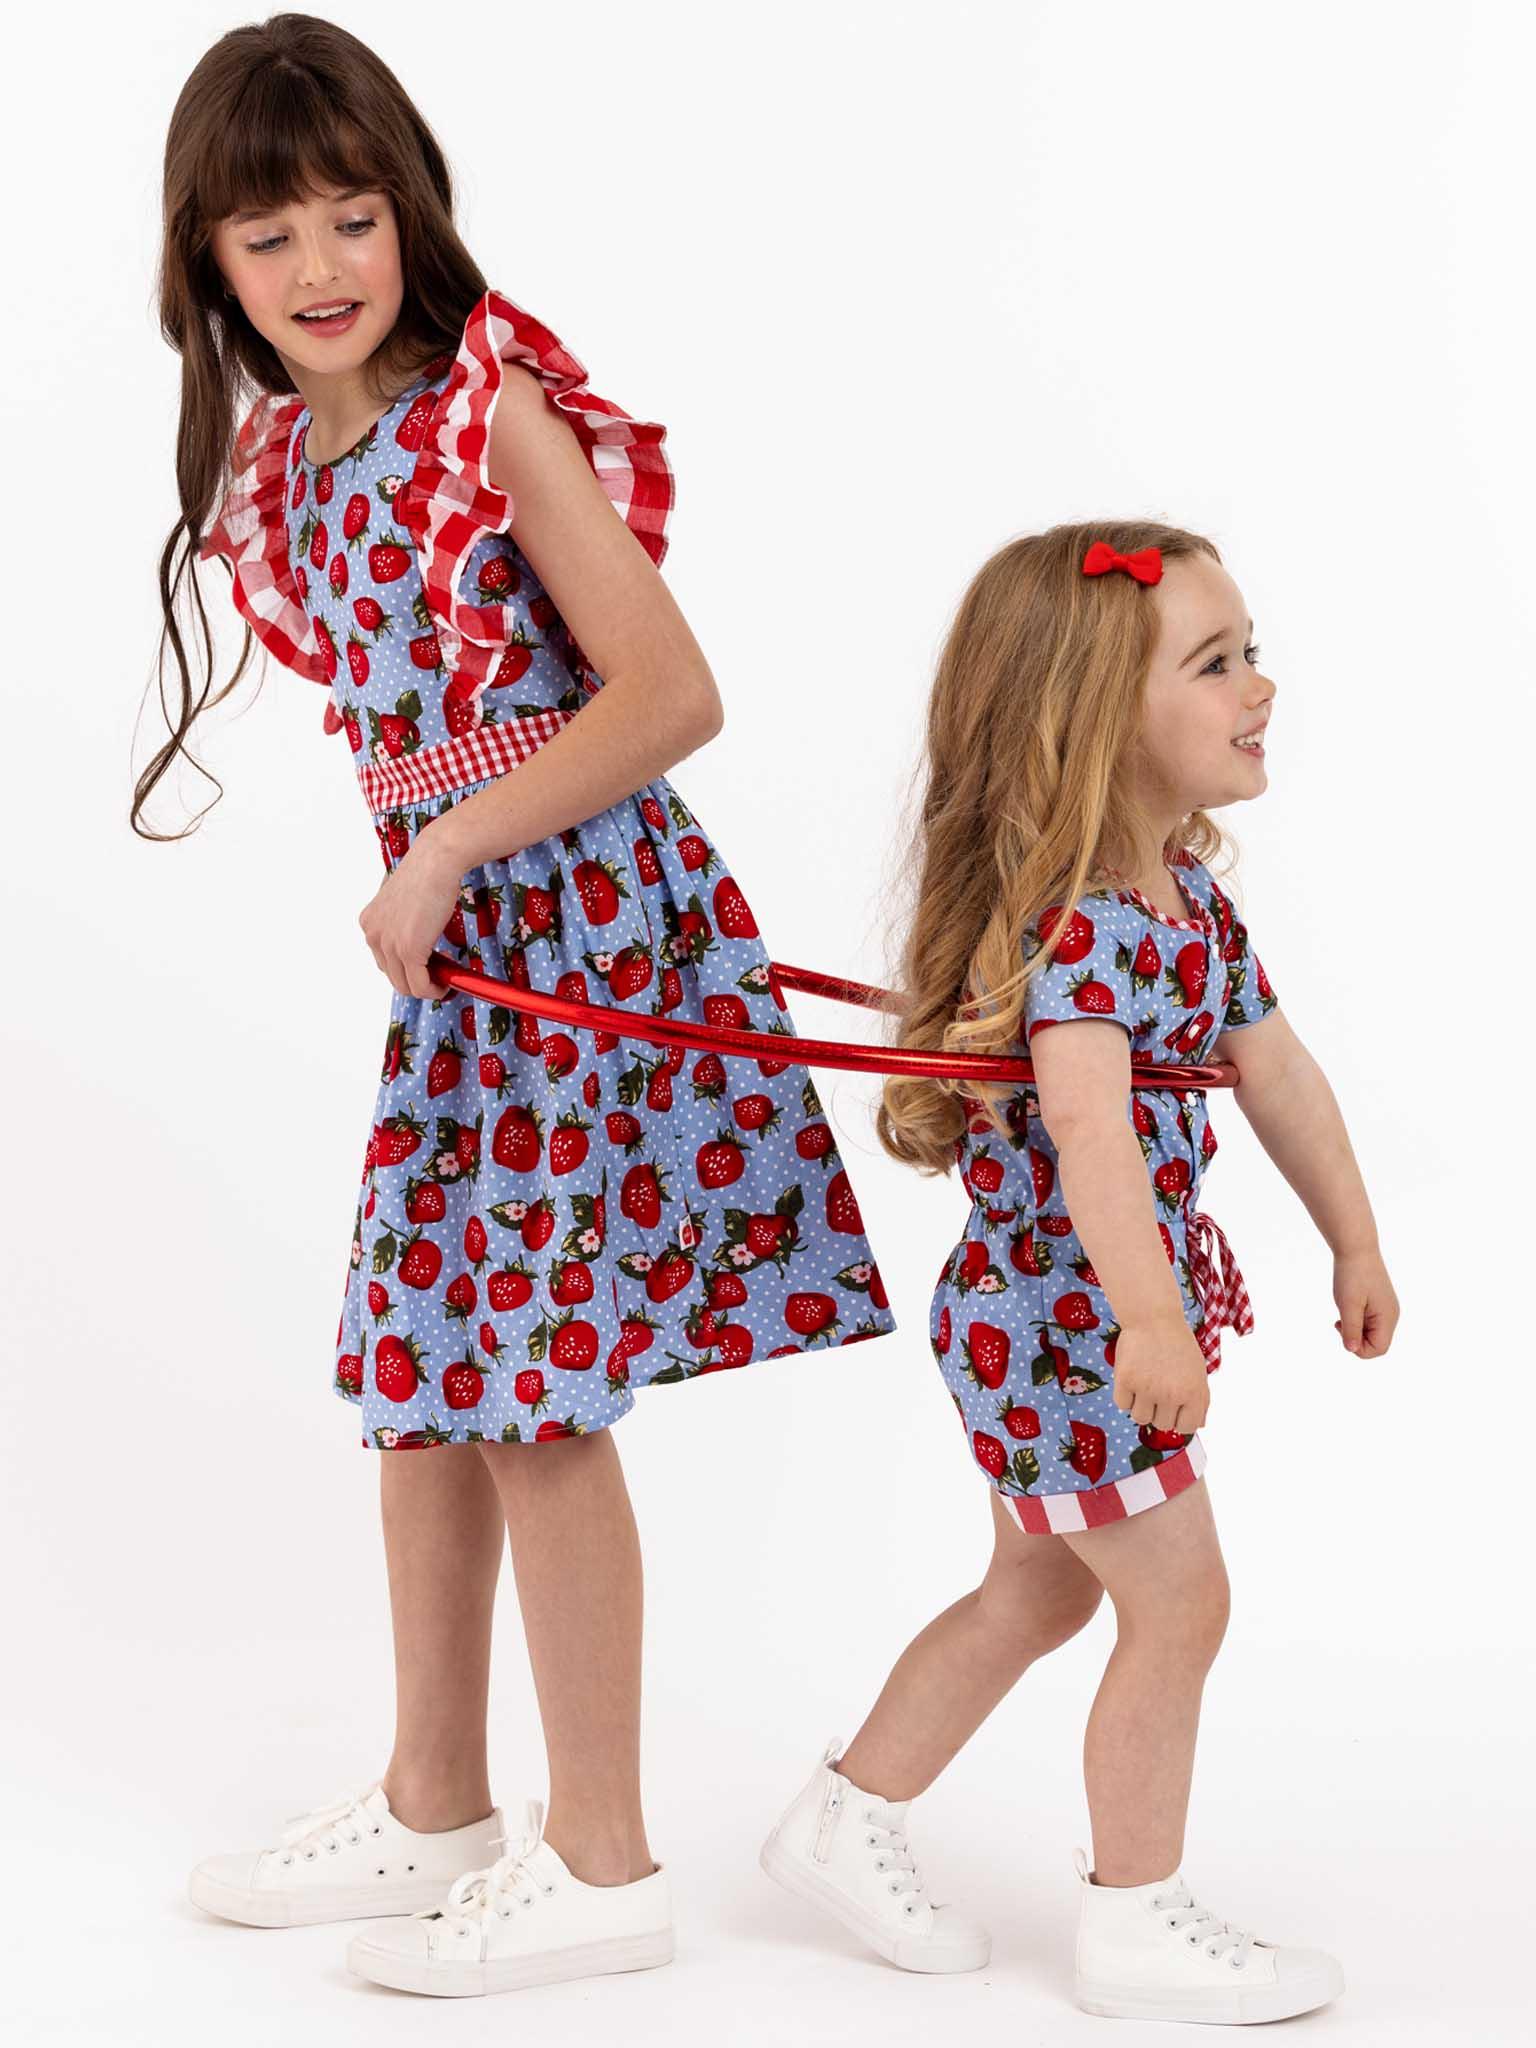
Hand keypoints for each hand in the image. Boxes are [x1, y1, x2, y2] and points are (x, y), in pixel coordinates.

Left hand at [358, 828, 465, 1001]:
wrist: (436, 861)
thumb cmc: (427, 872)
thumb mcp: (405, 901)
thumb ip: (403, 923)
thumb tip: (419, 939)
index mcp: (370, 923)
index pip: (384, 961)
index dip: (409, 967)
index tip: (429, 964)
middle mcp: (373, 935)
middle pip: (393, 977)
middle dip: (419, 979)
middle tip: (441, 974)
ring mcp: (388, 945)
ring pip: (406, 986)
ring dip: (428, 988)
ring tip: (446, 978)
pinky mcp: (408, 951)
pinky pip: (419, 986)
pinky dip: (435, 990)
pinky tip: (447, 982)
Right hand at [1111, 1314, 1210, 1434]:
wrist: (1153, 1317)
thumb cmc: (1178, 1344)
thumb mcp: (1198, 1371)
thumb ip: (1200, 1400)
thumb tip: (1197, 1425)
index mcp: (1194, 1393)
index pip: (1186, 1428)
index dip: (1179, 1418)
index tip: (1174, 1406)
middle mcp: (1171, 1394)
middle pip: (1162, 1425)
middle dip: (1159, 1411)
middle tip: (1158, 1389)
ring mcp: (1147, 1388)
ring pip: (1140, 1418)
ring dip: (1141, 1406)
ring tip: (1144, 1386)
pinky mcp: (1125, 1380)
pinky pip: (1122, 1404)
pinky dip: (1125, 1396)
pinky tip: (1132, 1379)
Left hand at [1332, 1245, 1398, 1358]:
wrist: (1356, 1248)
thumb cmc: (1352, 1275)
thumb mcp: (1348, 1304)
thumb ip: (1351, 1328)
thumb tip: (1352, 1349)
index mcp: (1388, 1317)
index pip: (1379, 1349)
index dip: (1359, 1349)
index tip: (1342, 1328)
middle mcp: (1391, 1315)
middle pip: (1375, 1343)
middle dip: (1356, 1338)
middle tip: (1340, 1321)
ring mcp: (1386, 1309)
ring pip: (1371, 1333)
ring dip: (1355, 1328)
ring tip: (1343, 1313)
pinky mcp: (1379, 1303)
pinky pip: (1369, 1322)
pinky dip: (1356, 1320)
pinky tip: (1347, 1308)